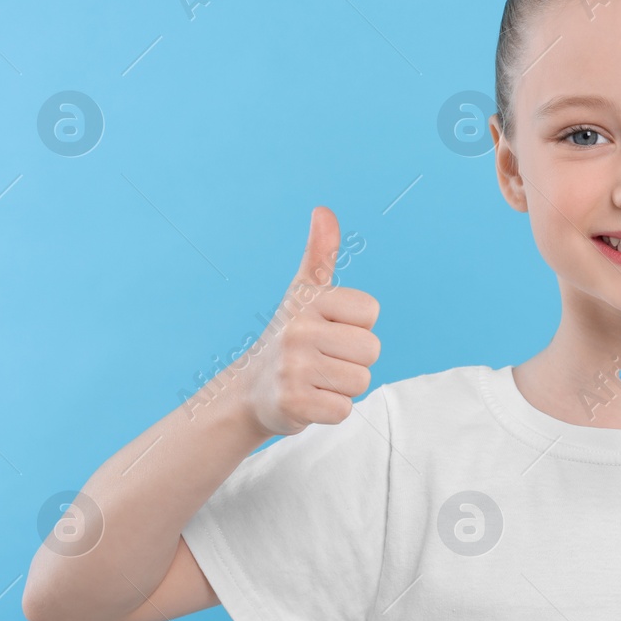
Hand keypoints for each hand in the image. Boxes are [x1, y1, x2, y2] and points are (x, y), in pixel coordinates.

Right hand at [235, 206, 381, 436]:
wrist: (249, 392)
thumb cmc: (290, 338)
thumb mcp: (303, 294)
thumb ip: (319, 254)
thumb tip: (323, 210)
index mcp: (307, 301)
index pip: (370, 312)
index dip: (356, 325)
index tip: (329, 330)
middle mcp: (297, 331)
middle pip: (370, 350)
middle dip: (352, 360)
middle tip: (322, 360)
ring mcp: (294, 368)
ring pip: (361, 381)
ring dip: (342, 387)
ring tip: (316, 380)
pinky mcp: (294, 403)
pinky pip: (344, 410)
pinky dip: (331, 410)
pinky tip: (309, 400)